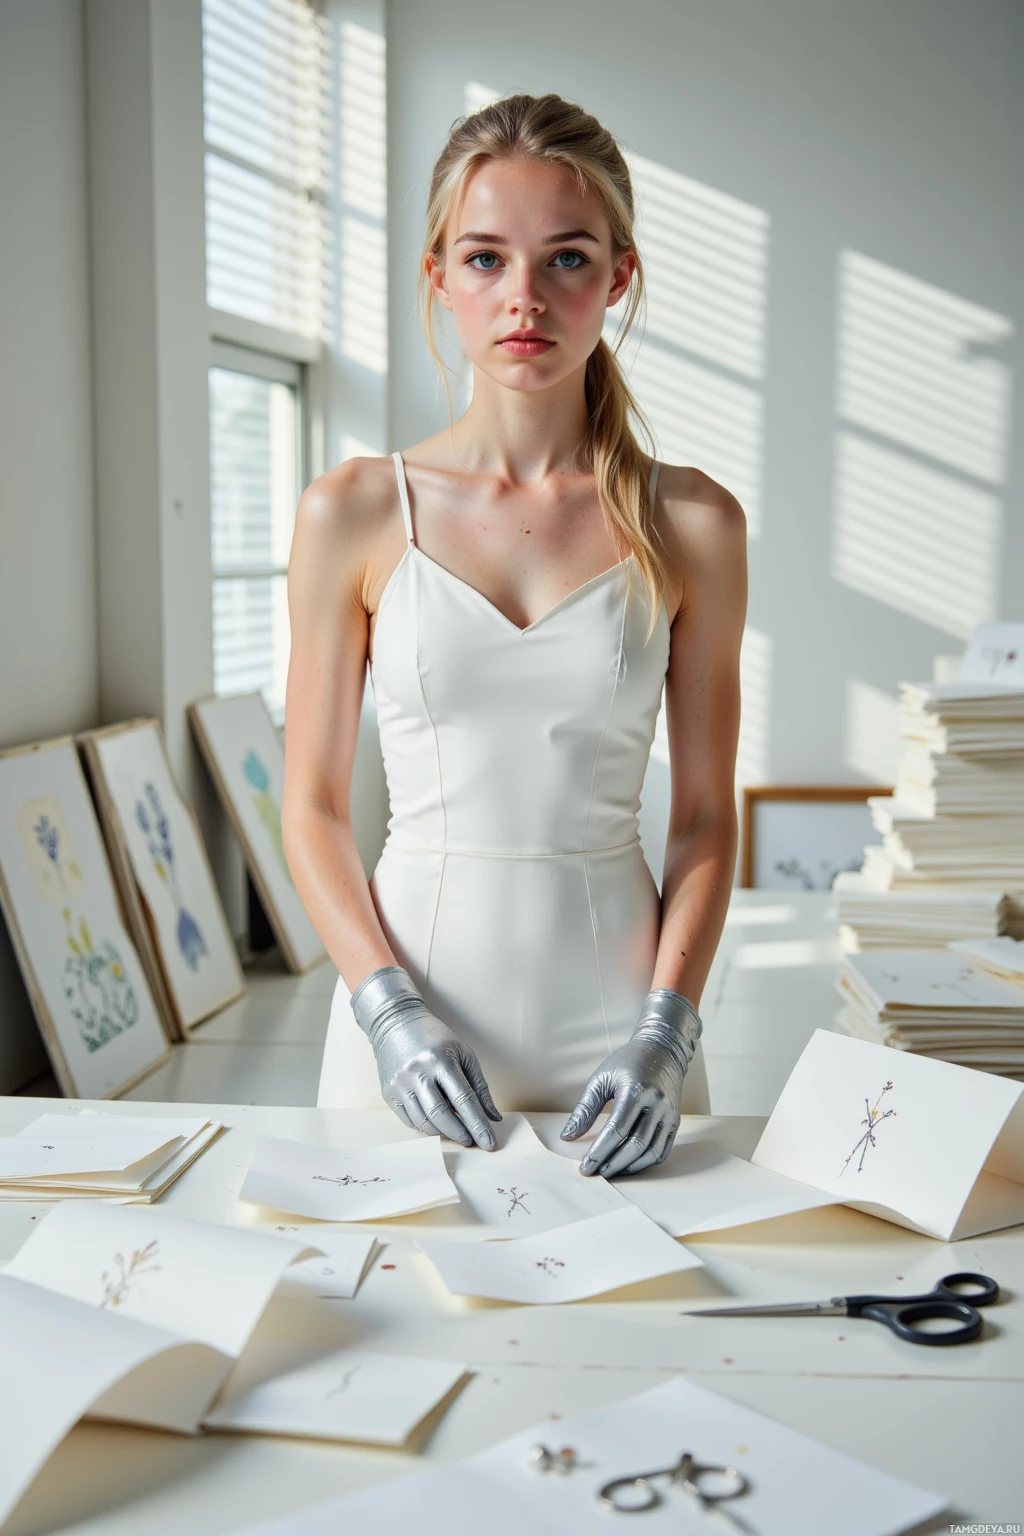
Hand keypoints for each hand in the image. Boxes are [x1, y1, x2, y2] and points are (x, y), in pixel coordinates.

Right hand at [349, 966, 500, 1148]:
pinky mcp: (388, 1092)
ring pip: (424, 1122)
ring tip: (457, 1133)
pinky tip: (438, 1124)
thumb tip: (493, 1118)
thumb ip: (479, 1087)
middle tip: (473, 1142)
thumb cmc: (436, 1039)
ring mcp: (399, 1084)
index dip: (477, 1124)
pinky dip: (426, 1127)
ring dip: (444, 1133)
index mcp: (440, 1060)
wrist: (396, 1023)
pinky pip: (410, 1120)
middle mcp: (417, 1072)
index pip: (463, 1100)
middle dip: (460, 1133)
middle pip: (441, 1114)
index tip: (489, 1143)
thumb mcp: (463, 1054)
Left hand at [560, 990, 701, 1176]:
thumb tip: (568, 1137)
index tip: (585, 1166)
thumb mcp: (601, 1079)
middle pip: (635, 1145)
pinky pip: (662, 1151)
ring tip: (610, 1171)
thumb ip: (585, 1109)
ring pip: (650, 1152)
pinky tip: (628, 1164)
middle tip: (595, 1173)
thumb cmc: (627, 1062)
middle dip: (613, 1163)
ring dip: (629, 1167)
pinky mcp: (675, 1122)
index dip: (599, 1152)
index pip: (616, 1130)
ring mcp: (669, 1114)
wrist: (662, 1050)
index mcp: (636, 1091)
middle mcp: (657, 1104)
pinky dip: (645, 1163)